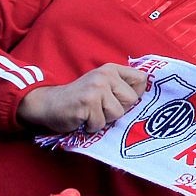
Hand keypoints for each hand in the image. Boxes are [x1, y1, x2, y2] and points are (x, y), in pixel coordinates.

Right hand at [18, 64, 147, 133]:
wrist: (47, 104)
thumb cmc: (80, 99)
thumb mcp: (102, 86)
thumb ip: (121, 87)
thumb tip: (148, 97)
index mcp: (112, 69)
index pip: (142, 79)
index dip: (135, 94)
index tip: (121, 99)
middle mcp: (105, 75)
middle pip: (132, 100)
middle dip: (118, 110)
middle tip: (100, 108)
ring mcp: (96, 88)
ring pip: (118, 113)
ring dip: (104, 119)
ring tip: (91, 113)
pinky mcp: (87, 103)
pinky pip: (101, 123)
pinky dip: (92, 126)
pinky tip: (82, 118)